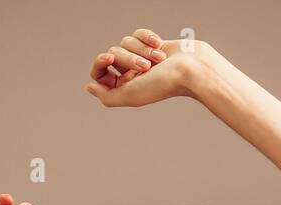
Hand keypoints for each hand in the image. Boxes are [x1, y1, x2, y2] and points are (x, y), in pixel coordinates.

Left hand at [85, 28, 209, 107]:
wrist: (191, 69)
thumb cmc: (164, 84)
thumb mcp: (131, 95)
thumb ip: (107, 96)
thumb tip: (89, 87)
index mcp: (123, 88)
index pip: (98, 73)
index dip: (100, 63)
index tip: (109, 58)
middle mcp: (130, 74)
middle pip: (113, 54)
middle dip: (129, 57)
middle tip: (146, 67)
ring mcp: (141, 58)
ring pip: (125, 42)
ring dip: (142, 49)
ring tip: (158, 59)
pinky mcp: (151, 45)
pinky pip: (138, 34)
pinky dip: (147, 38)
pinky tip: (159, 46)